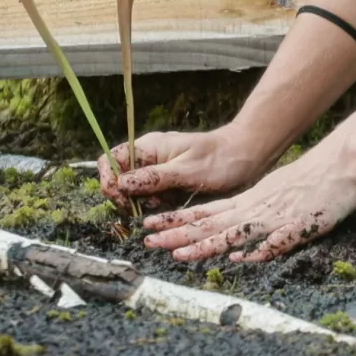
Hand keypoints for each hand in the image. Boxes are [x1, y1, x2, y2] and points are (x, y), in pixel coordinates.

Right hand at [97, 125, 271, 212]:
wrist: (246, 157)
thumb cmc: (220, 159)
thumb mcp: (187, 170)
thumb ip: (154, 177)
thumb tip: (122, 184)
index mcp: (149, 147)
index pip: (110, 160)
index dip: (109, 181)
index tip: (123, 199)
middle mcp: (149, 158)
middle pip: (119, 180)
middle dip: (126, 197)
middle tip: (146, 207)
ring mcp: (159, 171)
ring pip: (135, 192)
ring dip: (143, 204)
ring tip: (163, 204)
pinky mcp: (169, 183)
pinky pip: (152, 197)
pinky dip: (157, 205)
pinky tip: (171, 205)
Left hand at [139, 82, 355, 262]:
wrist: (344, 163)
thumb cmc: (313, 181)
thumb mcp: (276, 195)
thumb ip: (255, 214)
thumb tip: (235, 241)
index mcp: (250, 203)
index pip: (206, 213)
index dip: (178, 221)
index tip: (150, 228)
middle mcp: (257, 209)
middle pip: (212, 224)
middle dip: (178, 233)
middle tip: (146, 240)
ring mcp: (278, 217)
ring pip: (237, 232)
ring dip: (207, 244)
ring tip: (180, 254)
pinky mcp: (302, 223)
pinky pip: (280, 239)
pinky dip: (261, 248)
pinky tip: (243, 257)